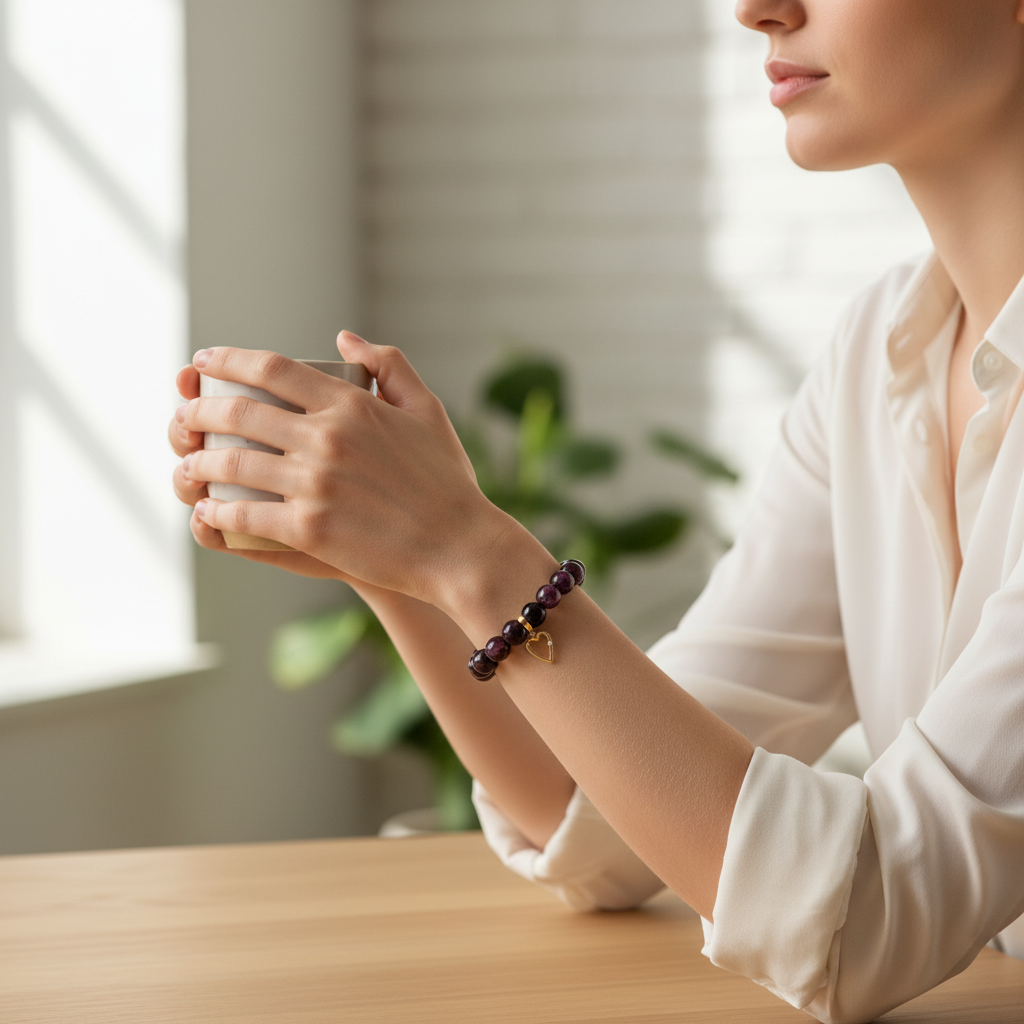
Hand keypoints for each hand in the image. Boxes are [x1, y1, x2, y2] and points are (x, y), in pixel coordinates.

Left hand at [174, 333, 517, 608]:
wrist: (460, 547)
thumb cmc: (446, 481)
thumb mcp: (427, 410)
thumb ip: (389, 365)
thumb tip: (343, 337)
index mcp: (351, 404)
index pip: (271, 368)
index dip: (226, 359)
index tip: (201, 362)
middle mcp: (327, 438)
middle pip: (238, 412)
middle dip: (197, 410)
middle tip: (184, 416)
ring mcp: (315, 485)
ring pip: (231, 464)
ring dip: (196, 462)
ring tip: (188, 464)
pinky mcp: (309, 530)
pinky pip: (243, 515)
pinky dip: (215, 512)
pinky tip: (206, 510)